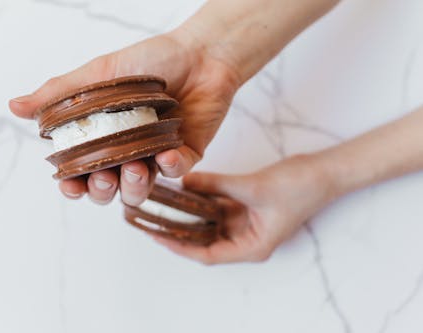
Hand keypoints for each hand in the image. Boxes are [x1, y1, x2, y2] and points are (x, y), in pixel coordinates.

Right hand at [9, 29, 239, 205]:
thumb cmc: (147, 61)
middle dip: (102, 190)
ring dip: (135, 185)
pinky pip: (177, 171)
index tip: (69, 184)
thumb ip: (59, 94)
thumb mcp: (98, 74)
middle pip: (109, 189)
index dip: (73, 185)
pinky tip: (166, 156)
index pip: (82, 172)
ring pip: (141, 189)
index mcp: (103, 139)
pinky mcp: (186, 153)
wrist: (197, 51)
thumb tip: (14, 106)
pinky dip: (171, 168)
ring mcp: (156, 156)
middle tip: (104, 176)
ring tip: (136, 166)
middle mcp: (127, 152)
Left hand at [153, 154, 335, 264]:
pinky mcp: (246, 207)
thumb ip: (217, 184)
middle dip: (179, 232)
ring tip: (163, 207)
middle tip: (152, 221)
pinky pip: (218, 206)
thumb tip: (185, 182)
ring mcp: (246, 223)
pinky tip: (186, 191)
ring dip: (189, 216)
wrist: (325, 171)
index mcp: (252, 246)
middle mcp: (247, 239)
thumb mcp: (254, 187)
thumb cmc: (300, 187)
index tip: (157, 237)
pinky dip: (203, 200)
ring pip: (210, 223)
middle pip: (205, 241)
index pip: (208, 255)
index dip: (180, 248)